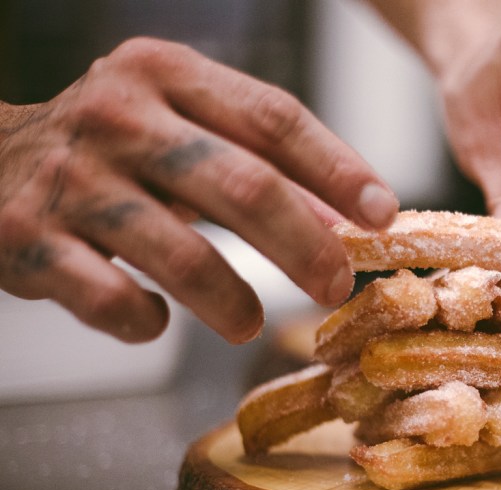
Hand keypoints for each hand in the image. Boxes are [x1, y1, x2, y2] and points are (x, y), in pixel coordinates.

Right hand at [0, 37, 397, 343]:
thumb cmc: (111, 149)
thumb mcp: (182, 128)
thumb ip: (261, 164)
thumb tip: (349, 222)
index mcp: (166, 74)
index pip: (273, 118)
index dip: (337, 169)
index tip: (382, 214)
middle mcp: (118, 117)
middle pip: (242, 185)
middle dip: (303, 245)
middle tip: (335, 285)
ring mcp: (71, 179)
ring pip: (180, 252)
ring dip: (232, 300)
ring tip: (251, 322)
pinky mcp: (27, 240)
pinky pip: (108, 298)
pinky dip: (144, 322)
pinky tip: (156, 322)